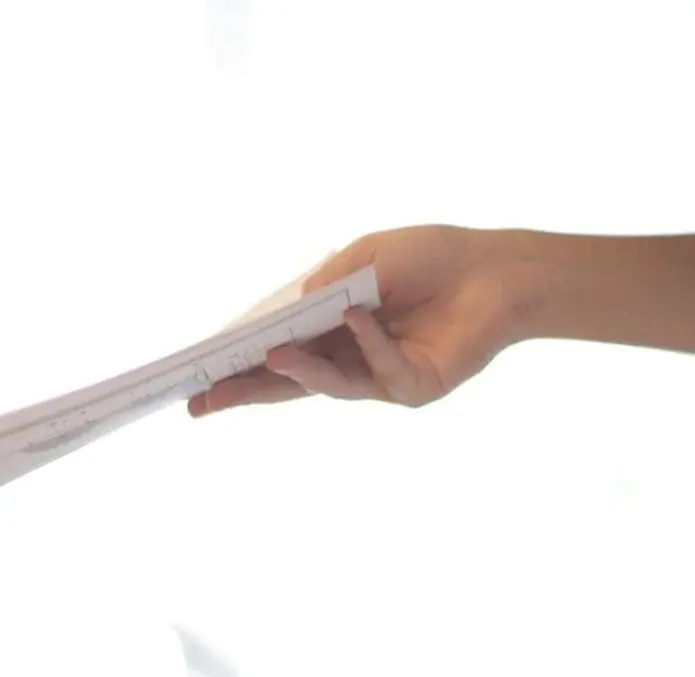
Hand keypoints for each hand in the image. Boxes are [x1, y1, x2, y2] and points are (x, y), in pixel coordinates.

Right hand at [189, 225, 530, 413]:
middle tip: (203, 402)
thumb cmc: (431, 257)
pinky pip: (382, 369)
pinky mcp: (415, 387)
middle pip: (289, 382)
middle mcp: (350, 359)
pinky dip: (368, 342)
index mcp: (331, 330)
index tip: (197, 378)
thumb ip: (327, 283)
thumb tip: (288, 311)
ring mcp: (381, 378)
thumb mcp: (366, 257)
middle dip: (245, 391)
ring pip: (329, 383)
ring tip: (270, 353)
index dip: (239, 365)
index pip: (277, 353)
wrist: (496, 270)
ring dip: (299, 368)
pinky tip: (356, 317)